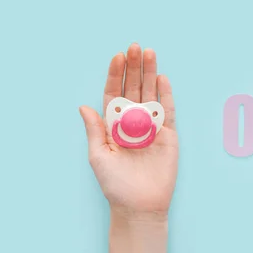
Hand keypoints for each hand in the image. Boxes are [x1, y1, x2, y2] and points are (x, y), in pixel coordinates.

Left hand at [79, 43, 177, 217]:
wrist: (139, 205)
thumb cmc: (115, 185)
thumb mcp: (98, 157)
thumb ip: (95, 130)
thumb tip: (83, 106)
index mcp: (113, 126)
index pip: (114, 94)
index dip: (115, 75)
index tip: (117, 57)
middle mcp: (132, 123)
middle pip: (133, 89)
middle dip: (134, 68)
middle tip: (135, 47)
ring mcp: (151, 128)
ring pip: (150, 95)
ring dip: (150, 74)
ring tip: (149, 53)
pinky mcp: (168, 136)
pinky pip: (167, 111)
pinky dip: (165, 95)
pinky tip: (162, 79)